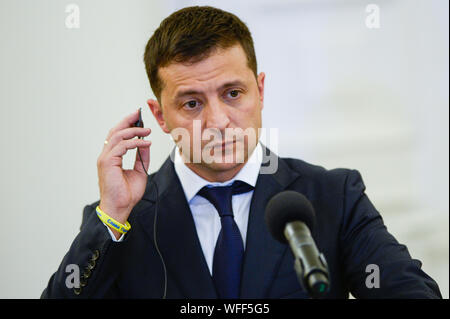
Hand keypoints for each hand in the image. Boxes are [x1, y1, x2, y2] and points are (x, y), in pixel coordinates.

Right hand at [97, 109, 151, 227]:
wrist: (120, 208)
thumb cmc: (127, 194)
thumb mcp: (139, 172)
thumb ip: (142, 158)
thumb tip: (146, 144)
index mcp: (111, 157)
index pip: (117, 136)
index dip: (126, 125)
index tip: (138, 118)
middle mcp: (106, 156)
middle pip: (115, 131)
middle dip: (127, 121)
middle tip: (139, 114)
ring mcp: (105, 158)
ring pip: (117, 136)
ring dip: (133, 131)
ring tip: (147, 130)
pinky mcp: (107, 162)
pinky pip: (122, 146)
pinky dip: (135, 143)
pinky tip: (145, 143)